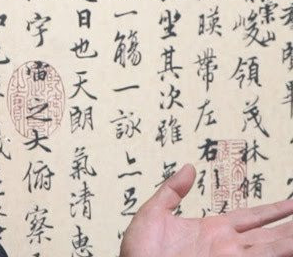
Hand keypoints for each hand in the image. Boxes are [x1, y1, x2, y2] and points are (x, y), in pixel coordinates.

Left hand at [120, 163, 292, 256]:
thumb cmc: (138, 252)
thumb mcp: (152, 214)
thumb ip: (172, 191)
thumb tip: (189, 168)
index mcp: (212, 230)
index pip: (252, 217)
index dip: (273, 211)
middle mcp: (226, 247)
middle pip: (270, 235)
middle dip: (290, 227)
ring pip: (271, 249)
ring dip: (289, 240)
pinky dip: (278, 255)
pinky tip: (290, 248)